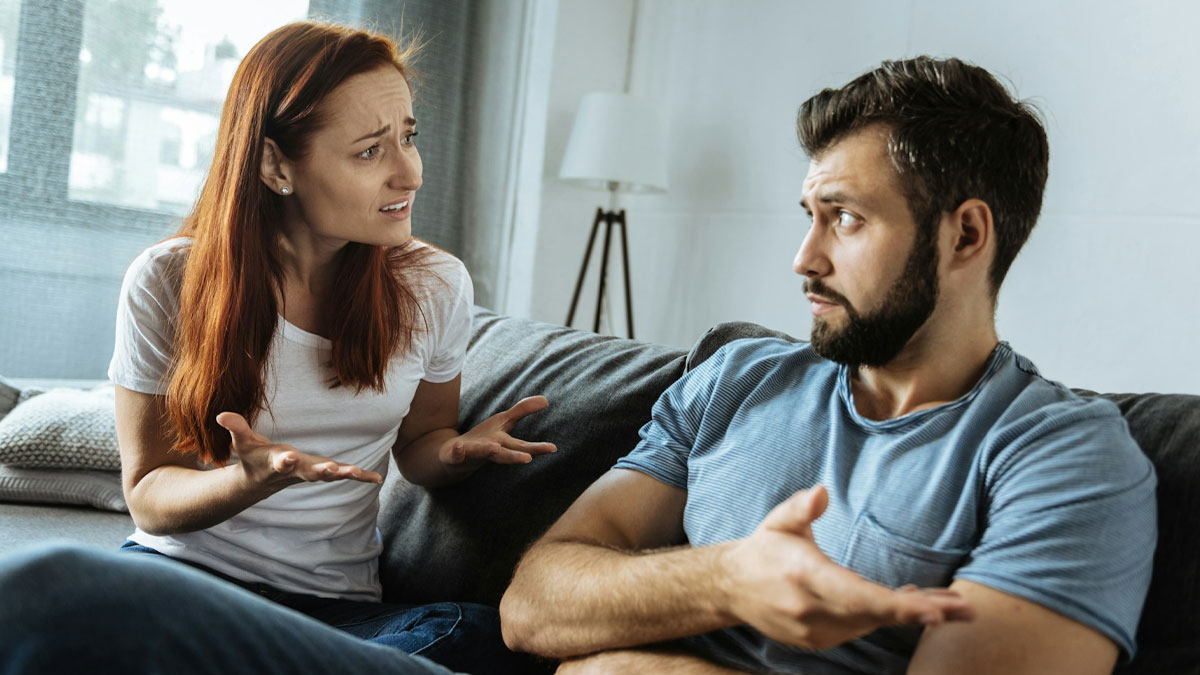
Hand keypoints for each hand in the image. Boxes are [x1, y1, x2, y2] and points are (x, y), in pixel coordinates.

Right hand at [216, 412, 382, 488]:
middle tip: (331, 470)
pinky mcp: (324, 473)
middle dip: (320, 471)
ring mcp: (312, 473)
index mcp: (277, 462)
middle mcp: (297, 470)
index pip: (280, 461)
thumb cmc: (254, 457)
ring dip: (345, 474)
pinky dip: (360, 478)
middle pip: (309, 472)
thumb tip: (221, 415)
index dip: (283, 460)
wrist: (262, 480)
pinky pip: (344, 476)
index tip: (286, 457)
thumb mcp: (244, 443)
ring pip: (329, 475)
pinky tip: (377, 479)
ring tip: (358, 473)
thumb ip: (236, 428)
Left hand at [439, 396, 556, 465]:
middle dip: (514, 456)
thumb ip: (523, 410)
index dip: (537, 448)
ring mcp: (471, 453)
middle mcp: (489, 450)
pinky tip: (458, 445)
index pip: (521, 446)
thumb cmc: (484, 439)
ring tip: (493, 448)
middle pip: (503, 453)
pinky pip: (455, 453)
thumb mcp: (503, 422)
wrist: (454, 456)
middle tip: (528, 459)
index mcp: (502, 444)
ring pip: (480, 453)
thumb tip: (546, 400)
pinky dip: (457, 451)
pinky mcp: (453, 455)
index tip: (553, 448)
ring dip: (486, 451)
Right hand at [719, 485, 973, 649]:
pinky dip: (890, 617)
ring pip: (875, 623)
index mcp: (806, 576)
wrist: (731, 588)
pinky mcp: (821, 640)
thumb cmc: (765, 548)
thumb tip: (822, 492)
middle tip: (966, 611)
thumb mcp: (779, 521)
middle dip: (923, 612)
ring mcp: (816, 631)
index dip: (899, 606)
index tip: (934, 611)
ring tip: (953, 605)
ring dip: (913, 614)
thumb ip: (801, 507)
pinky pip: (864, 628)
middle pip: (877, 615)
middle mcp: (812, 610)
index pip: (859, 597)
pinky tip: (917, 604)